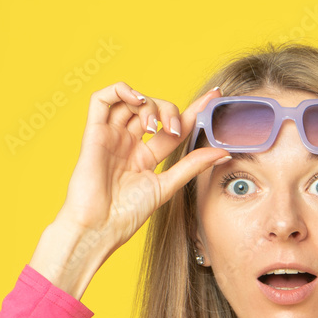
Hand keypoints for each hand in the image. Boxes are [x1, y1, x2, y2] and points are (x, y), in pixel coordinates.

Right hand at [55, 81, 232, 252]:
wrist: (100, 226)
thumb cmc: (128, 214)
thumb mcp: (167, 186)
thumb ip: (192, 166)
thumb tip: (223, 152)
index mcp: (146, 157)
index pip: (172, 127)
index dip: (194, 110)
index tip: (215, 97)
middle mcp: (129, 144)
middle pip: (153, 110)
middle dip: (168, 111)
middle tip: (173, 129)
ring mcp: (111, 137)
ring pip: (130, 100)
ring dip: (148, 104)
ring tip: (153, 125)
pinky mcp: (94, 133)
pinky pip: (101, 99)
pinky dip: (120, 90)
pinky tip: (136, 100)